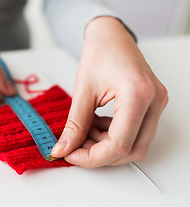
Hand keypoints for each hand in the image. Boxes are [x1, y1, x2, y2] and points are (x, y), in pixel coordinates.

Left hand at [51, 17, 168, 167]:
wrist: (111, 37)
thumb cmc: (99, 54)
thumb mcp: (82, 91)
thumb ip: (74, 125)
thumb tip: (63, 149)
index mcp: (138, 94)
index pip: (119, 144)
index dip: (93, 157)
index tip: (71, 155)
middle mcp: (154, 101)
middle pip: (132, 150)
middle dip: (101, 155)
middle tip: (76, 148)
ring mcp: (157, 104)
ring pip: (136, 145)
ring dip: (107, 147)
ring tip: (85, 132)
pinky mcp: (152, 106)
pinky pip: (136, 134)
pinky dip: (114, 137)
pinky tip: (96, 126)